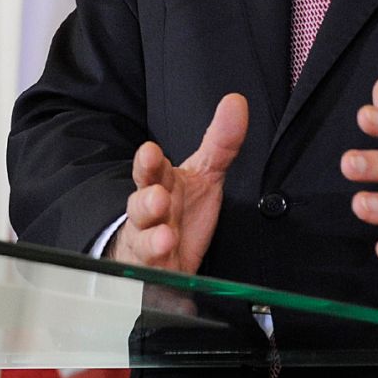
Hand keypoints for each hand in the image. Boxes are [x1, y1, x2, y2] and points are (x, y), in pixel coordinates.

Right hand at [108, 94, 246, 273]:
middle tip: (158, 198)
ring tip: (165, 237)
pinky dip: (160, 272)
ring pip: (143, 241)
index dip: (149, 162)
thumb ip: (220, 142)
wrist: (162, 249)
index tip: (151, 152)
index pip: (150, 170)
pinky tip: (168, 268)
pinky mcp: (157, 273)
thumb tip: (236, 102)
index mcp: (161, 184)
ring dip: (152, 239)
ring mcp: (149, 244)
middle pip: (140, 205)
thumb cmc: (181, 207)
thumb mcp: (204, 173)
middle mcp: (149, 214)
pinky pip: (154, 275)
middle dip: (147, 202)